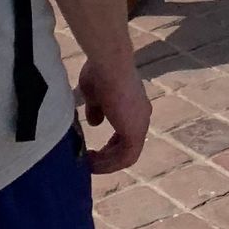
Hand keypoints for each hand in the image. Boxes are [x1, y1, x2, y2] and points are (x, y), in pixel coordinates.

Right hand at [77, 55, 150, 175]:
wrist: (109, 64)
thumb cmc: (101, 73)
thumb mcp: (94, 93)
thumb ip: (96, 109)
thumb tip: (96, 122)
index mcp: (134, 106)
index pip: (125, 134)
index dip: (110, 146)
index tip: (93, 151)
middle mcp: (141, 116)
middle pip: (127, 147)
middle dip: (108, 157)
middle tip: (89, 161)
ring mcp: (141, 124)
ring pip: (126, 155)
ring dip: (107, 163)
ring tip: (87, 165)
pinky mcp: (136, 132)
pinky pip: (124, 158)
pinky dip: (109, 164)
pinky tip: (92, 164)